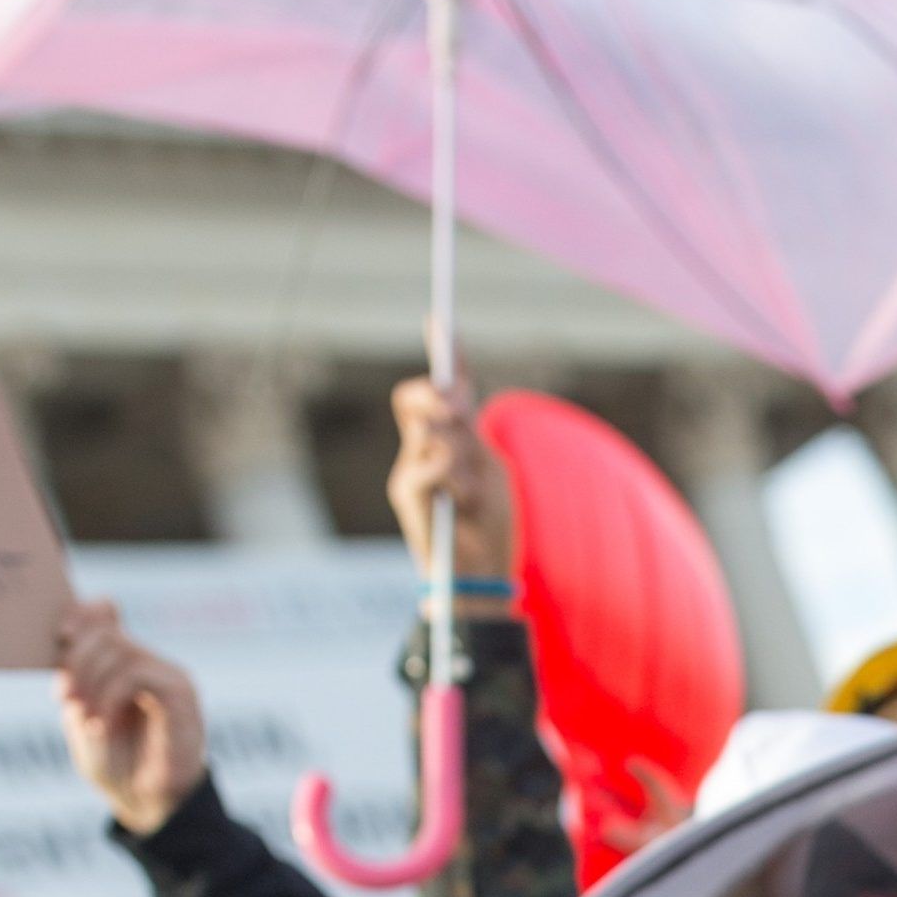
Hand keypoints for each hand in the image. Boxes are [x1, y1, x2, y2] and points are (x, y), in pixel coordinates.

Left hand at [54, 598, 209, 832]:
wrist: (144, 804)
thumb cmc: (113, 762)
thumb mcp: (81, 711)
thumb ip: (77, 673)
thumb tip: (72, 631)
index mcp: (124, 663)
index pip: (106, 613)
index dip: (82, 614)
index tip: (61, 635)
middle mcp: (150, 664)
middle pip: (107, 633)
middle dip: (77, 662)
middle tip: (65, 699)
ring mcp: (169, 677)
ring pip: (121, 651)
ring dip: (91, 683)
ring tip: (84, 718)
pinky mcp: (181, 695)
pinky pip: (138, 675)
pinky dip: (111, 697)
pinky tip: (102, 723)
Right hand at [386, 375, 517, 595]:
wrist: (480, 576)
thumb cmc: (490, 526)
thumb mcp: (491, 469)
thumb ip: (472, 434)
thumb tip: (457, 397)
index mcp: (441, 443)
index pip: (435, 390)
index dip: (439, 355)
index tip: (439, 319)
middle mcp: (417, 452)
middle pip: (415, 398)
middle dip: (442, 397)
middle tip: (464, 411)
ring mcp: (409, 471)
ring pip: (433, 430)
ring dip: (462, 453)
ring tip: (472, 491)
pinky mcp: (405, 494)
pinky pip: (432, 462)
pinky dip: (455, 477)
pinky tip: (463, 502)